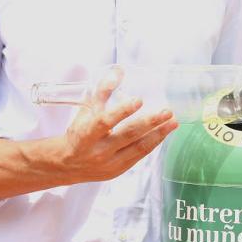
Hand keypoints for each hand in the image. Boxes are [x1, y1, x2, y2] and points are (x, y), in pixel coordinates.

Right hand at [57, 67, 177, 182]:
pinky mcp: (118, 170)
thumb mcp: (85, 111)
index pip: (105, 121)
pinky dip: (152, 143)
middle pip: (128, 135)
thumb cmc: (78, 134)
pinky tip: (162, 133)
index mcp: (86, 134)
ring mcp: (110, 163)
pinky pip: (139, 155)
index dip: (122, 111)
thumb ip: (102, 91)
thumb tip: (119, 71)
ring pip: (138, 148)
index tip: (139, 100)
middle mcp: (98, 151)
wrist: (69, 164)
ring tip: (173, 122)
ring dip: (158, 134)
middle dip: (150, 123)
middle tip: (167, 112)